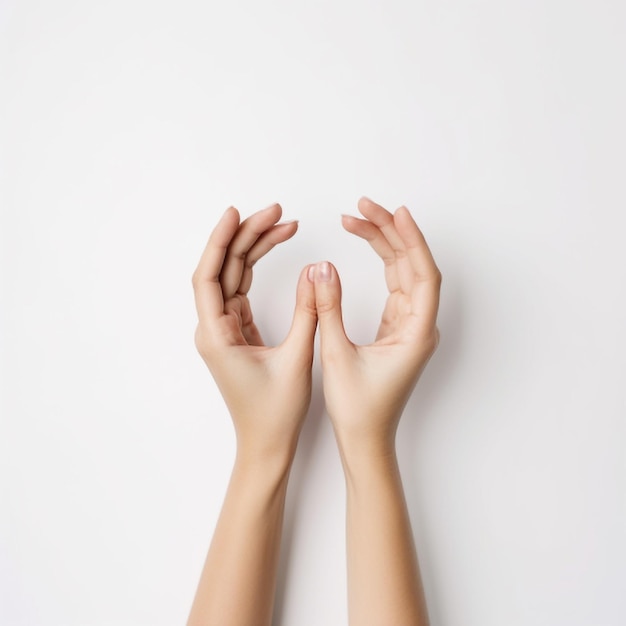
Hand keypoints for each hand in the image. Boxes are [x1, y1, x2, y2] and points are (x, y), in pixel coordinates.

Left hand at [191, 203, 317, 462]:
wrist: (267, 444)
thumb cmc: (275, 412)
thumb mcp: (297, 358)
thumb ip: (307, 311)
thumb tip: (316, 270)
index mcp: (216, 335)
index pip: (209, 276)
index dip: (220, 241)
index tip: (237, 213)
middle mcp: (214, 329)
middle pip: (224, 270)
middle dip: (247, 237)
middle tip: (276, 212)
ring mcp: (225, 330)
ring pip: (235, 278)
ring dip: (255, 250)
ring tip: (283, 224)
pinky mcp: (238, 333)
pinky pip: (244, 292)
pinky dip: (259, 271)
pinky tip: (275, 253)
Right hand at [311, 197, 441, 458]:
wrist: (365, 440)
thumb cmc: (358, 409)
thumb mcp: (337, 355)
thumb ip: (328, 308)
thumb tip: (321, 268)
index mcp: (417, 333)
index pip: (423, 274)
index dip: (411, 240)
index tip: (395, 212)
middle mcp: (419, 327)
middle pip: (412, 267)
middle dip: (390, 233)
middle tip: (363, 207)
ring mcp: (409, 327)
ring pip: (403, 274)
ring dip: (384, 245)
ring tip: (357, 219)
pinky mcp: (396, 330)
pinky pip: (394, 287)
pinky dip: (381, 265)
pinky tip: (369, 248)